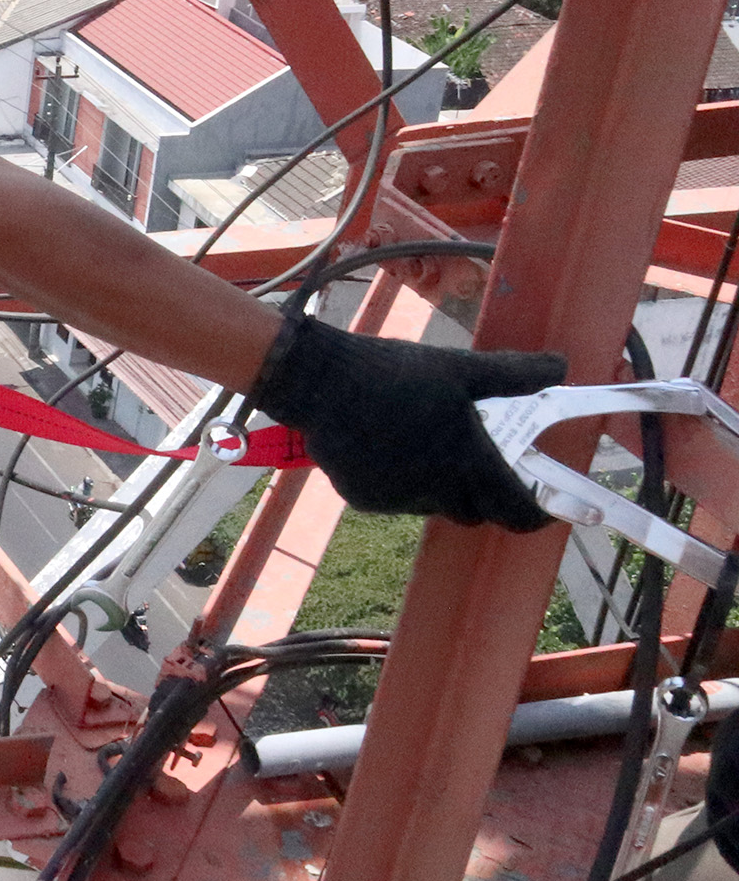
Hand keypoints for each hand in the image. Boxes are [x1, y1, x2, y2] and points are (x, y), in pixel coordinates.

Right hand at [252, 310, 564, 530]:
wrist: (317, 380)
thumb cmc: (395, 372)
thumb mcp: (460, 367)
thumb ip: (514, 374)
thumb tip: (562, 366)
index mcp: (468, 462)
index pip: (516, 512)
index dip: (535, 515)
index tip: (542, 507)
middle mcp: (436, 491)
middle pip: (475, 512)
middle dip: (483, 496)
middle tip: (476, 462)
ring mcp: (397, 499)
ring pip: (433, 506)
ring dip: (439, 487)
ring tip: (423, 445)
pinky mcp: (363, 497)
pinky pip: (394, 499)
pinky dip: (399, 482)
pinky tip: (383, 446)